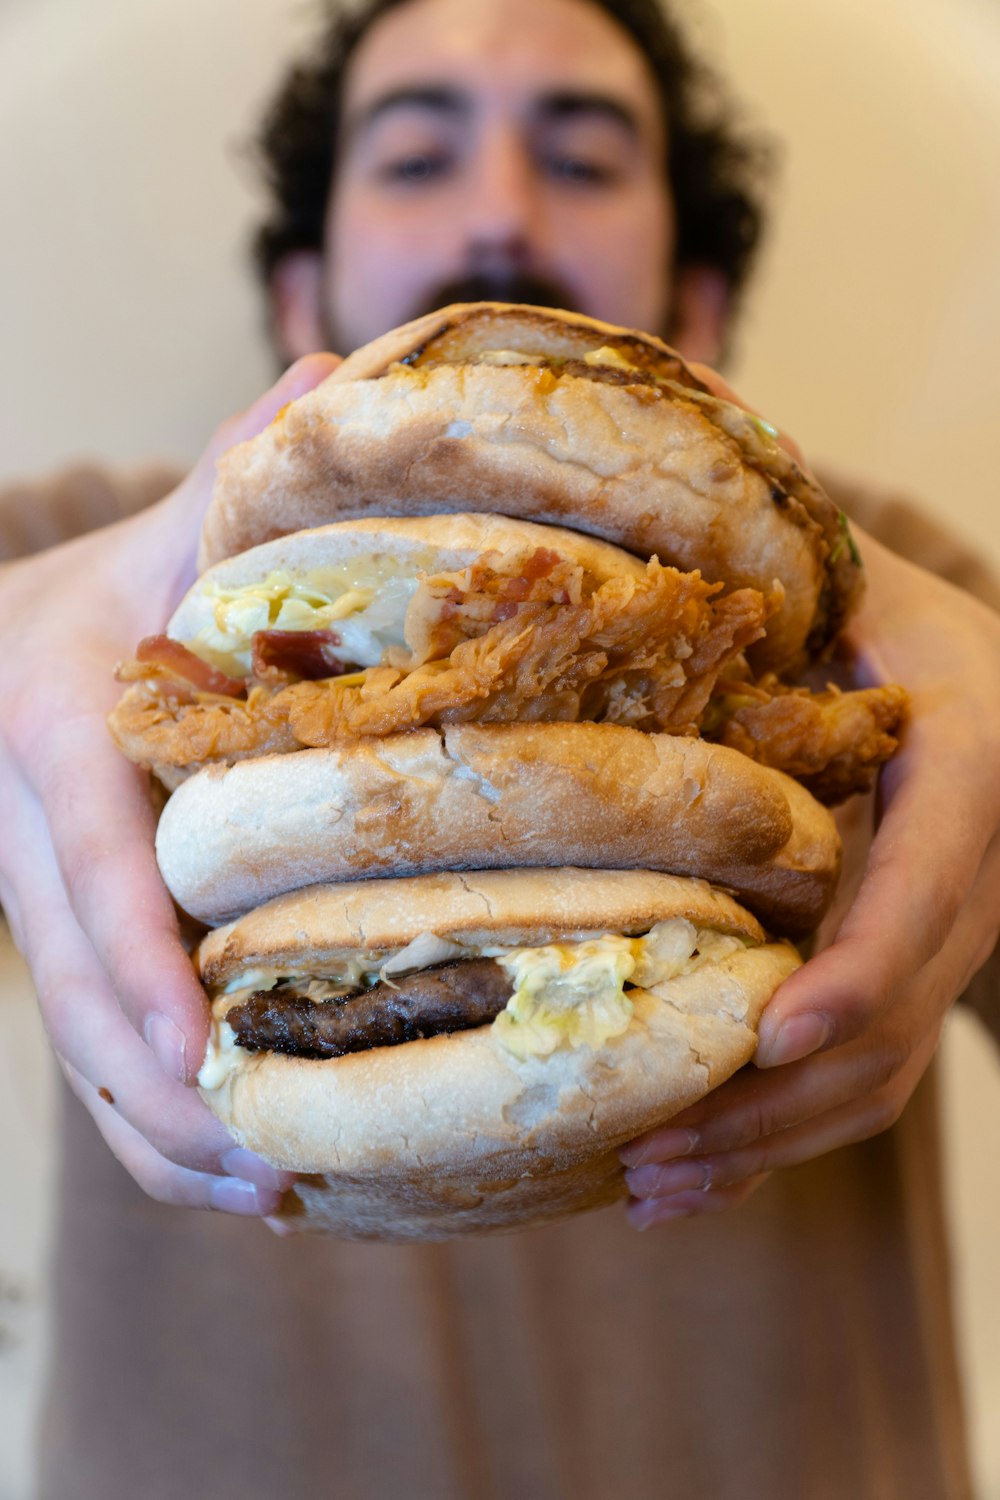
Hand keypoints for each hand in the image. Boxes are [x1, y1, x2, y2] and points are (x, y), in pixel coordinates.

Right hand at [0, 354, 339, 1215]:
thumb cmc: (95, 594)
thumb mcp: (157, 534)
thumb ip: (235, 476)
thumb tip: (326, 379)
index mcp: (49, 728)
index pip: (94, 859)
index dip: (141, 957)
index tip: (204, 1046)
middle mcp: (24, 831)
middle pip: (75, 984)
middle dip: (162, 1089)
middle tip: (273, 1171)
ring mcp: (26, 896)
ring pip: (72, 1042)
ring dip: (157, 1135)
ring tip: (270, 1200)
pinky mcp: (47, 934)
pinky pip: (84, 1044)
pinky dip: (143, 1116)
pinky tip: (230, 1165)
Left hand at [621, 379, 999, 1228]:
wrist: (929, 654)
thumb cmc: (859, 594)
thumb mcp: (837, 563)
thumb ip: (780, 550)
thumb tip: (685, 439)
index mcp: (968, 748)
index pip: (932, 871)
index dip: (863, 960)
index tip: (777, 1028)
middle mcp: (974, 858)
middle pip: (898, 1008)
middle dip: (783, 1093)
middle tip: (656, 1151)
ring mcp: (942, 928)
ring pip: (882, 1069)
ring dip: (772, 1142)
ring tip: (648, 1188)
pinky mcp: (898, 967)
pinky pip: (859, 1072)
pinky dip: (781, 1137)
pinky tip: (693, 1179)